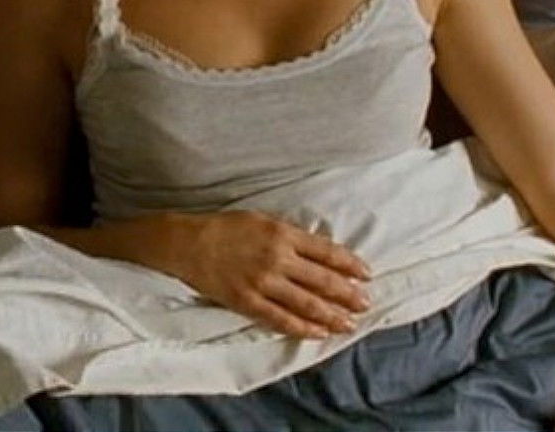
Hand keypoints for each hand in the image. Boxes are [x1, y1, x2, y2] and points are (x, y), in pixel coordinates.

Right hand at [155, 211, 371, 338]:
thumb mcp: (263, 220)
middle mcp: (278, 259)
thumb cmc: (225, 228)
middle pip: (323, 280)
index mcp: (283, 235)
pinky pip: (281, 319)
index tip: (366, 274)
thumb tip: (318, 251)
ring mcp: (263, 283)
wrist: (188, 243)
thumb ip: (290, 235)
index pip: (327, 252)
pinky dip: (303, 328)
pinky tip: (319, 333)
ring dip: (332, 315)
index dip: (350, 264)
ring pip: (307, 304)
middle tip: (366, 303)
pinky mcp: (248, 302)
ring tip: (350, 324)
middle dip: (348, 293)